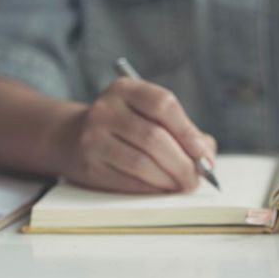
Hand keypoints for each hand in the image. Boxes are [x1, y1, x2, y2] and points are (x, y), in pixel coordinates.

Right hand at [62, 77, 215, 192]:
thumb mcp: (149, 115)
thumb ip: (182, 131)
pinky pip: (128, 181)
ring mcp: (93, 137)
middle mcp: (106, 109)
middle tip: (196, 178)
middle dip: (182, 163)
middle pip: (154, 138)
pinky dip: (152, 188)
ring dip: (169, 180)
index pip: (163, 104)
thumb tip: (207, 156)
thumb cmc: (126, 127)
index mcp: (126, 89)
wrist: (72, 137)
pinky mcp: (89, 165)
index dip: (189, 133)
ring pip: (141, 163)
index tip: (205, 155)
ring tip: (182, 185)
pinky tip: (162, 188)